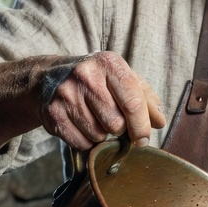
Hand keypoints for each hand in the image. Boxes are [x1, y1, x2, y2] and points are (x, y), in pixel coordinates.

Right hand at [36, 52, 164, 149]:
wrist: (47, 79)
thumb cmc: (95, 81)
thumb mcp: (121, 79)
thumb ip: (144, 98)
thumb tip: (159, 121)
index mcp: (109, 63)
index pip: (132, 102)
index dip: (142, 126)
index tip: (143, 139)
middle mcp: (85, 75)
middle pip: (116, 124)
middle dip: (119, 129)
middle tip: (112, 119)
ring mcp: (66, 94)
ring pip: (98, 135)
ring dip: (101, 135)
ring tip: (93, 118)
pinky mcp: (53, 113)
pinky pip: (81, 143)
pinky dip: (86, 141)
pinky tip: (80, 125)